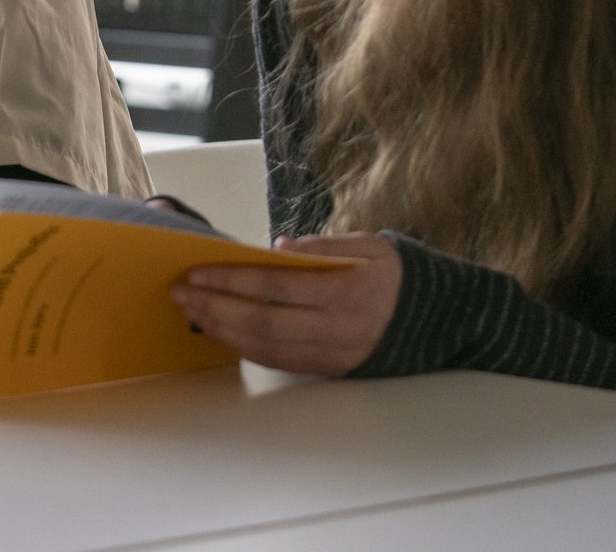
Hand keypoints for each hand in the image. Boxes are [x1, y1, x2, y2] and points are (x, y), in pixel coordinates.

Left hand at [170, 232, 403, 376]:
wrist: (436, 319)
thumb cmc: (392, 274)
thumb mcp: (370, 246)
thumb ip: (324, 246)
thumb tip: (277, 249)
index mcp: (347, 293)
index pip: (277, 288)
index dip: (233, 281)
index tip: (196, 273)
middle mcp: (338, 330)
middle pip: (264, 322)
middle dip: (215, 307)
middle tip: (179, 293)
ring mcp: (333, 354)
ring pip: (267, 347)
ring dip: (223, 330)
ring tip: (191, 310)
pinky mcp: (329, 371)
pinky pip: (280, 362)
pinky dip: (245, 347)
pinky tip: (221, 331)